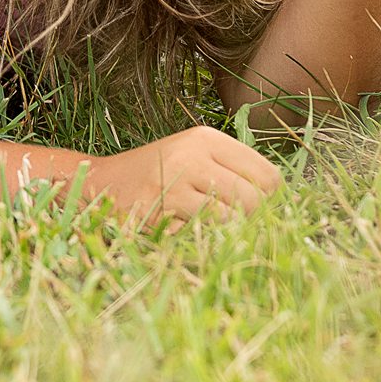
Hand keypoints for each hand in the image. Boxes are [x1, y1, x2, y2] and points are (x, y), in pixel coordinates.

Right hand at [90, 125, 283, 224]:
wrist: (98, 184)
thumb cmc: (155, 175)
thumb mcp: (193, 157)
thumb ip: (234, 171)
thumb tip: (282, 202)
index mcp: (206, 138)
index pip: (269, 176)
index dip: (271, 200)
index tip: (257, 210)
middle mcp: (191, 156)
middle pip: (255, 201)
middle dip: (252, 221)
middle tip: (234, 227)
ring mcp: (173, 185)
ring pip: (232, 222)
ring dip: (226, 235)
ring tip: (210, 230)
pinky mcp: (157, 213)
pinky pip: (201, 238)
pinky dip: (199, 242)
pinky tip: (185, 233)